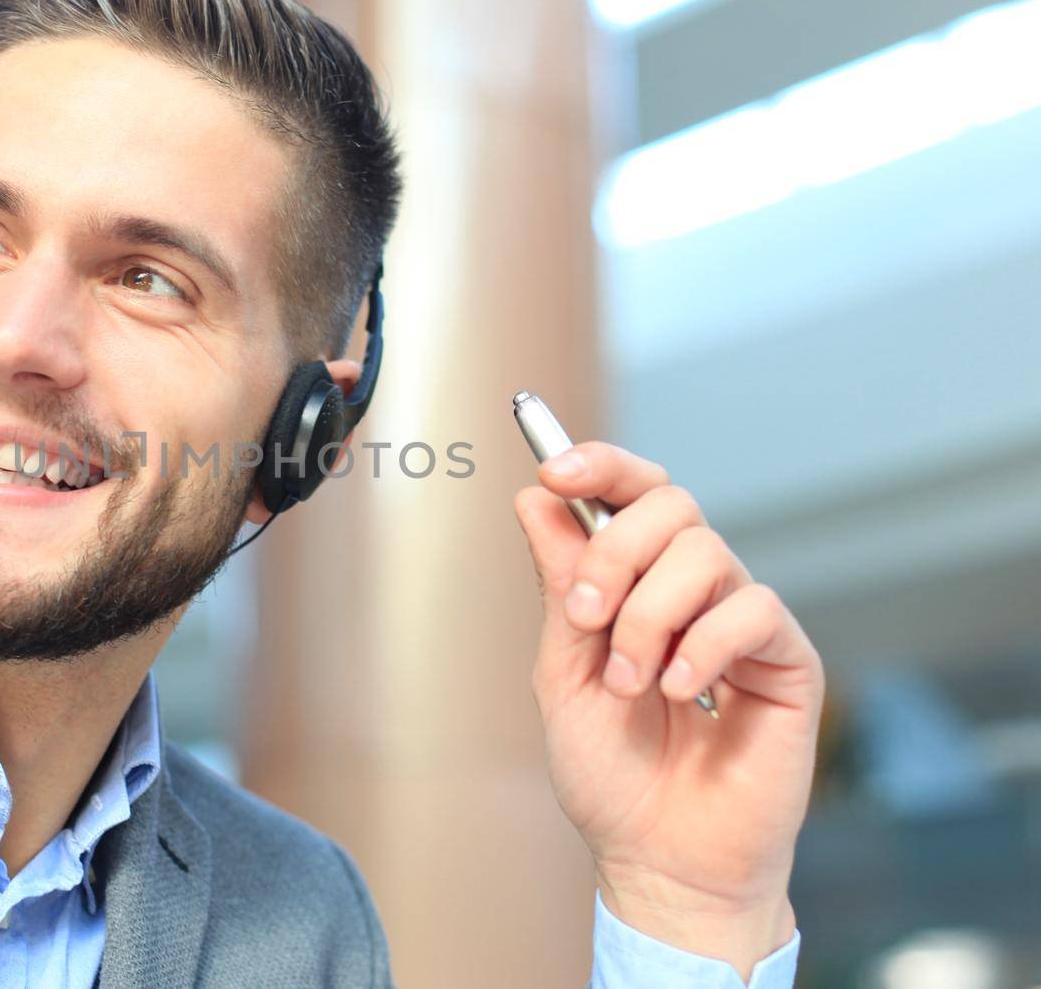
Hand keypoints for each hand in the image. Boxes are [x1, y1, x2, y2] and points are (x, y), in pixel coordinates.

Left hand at [513, 443, 823, 977]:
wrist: (657, 858)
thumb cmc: (610, 776)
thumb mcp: (561, 672)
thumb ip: (560, 587)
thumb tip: (537, 498)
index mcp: (636, 584)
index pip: (632, 493)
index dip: (600, 465)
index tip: (556, 470)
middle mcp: (692, 591)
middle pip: (670, 503)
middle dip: (614, 552)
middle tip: (587, 618)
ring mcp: (741, 621)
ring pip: (706, 550)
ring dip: (649, 615)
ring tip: (631, 682)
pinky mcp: (786, 660)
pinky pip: (752, 608)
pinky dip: (703, 645)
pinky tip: (683, 693)